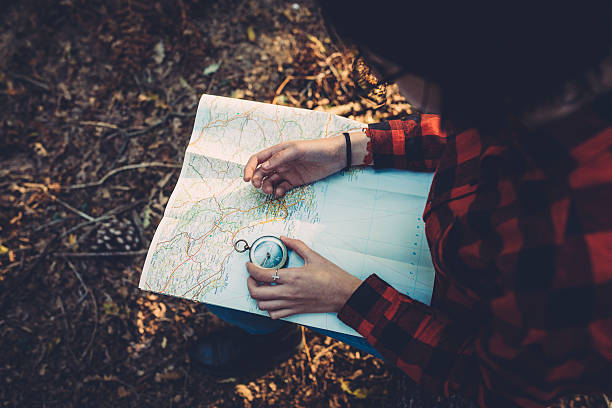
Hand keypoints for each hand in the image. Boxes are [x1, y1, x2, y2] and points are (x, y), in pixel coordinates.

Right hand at [243, 136, 345, 196]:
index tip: (247, 179)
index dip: (250, 168)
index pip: (258, 159)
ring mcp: (287, 171)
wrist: (335, 156)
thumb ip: (280, 158)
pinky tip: (280, 193)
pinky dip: (278, 191)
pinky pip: (282, 187)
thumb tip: (264, 167)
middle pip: (262, 172)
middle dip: (257, 180)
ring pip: (270, 181)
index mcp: (278, 151)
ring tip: (270, 192)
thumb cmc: (316, 148)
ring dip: (267, 187)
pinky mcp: (295, 180)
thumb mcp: (297, 150)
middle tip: (259, 187)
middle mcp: (280, 161)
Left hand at [246, 236, 362, 318]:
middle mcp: (288, 292)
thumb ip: (297, 245)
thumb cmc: (332, 276)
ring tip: (262, 287)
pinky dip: (269, 308)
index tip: (250, 264)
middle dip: (250, 283)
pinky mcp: (295, 311)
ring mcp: (291, 304)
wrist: (344, 294)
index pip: (262, 275)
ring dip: (258, 296)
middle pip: (257, 293)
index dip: (251, 269)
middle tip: (253, 276)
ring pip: (263, 306)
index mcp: (292, 277)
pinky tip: (273, 299)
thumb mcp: (314, 256)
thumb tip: (283, 238)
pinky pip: (274, 315)